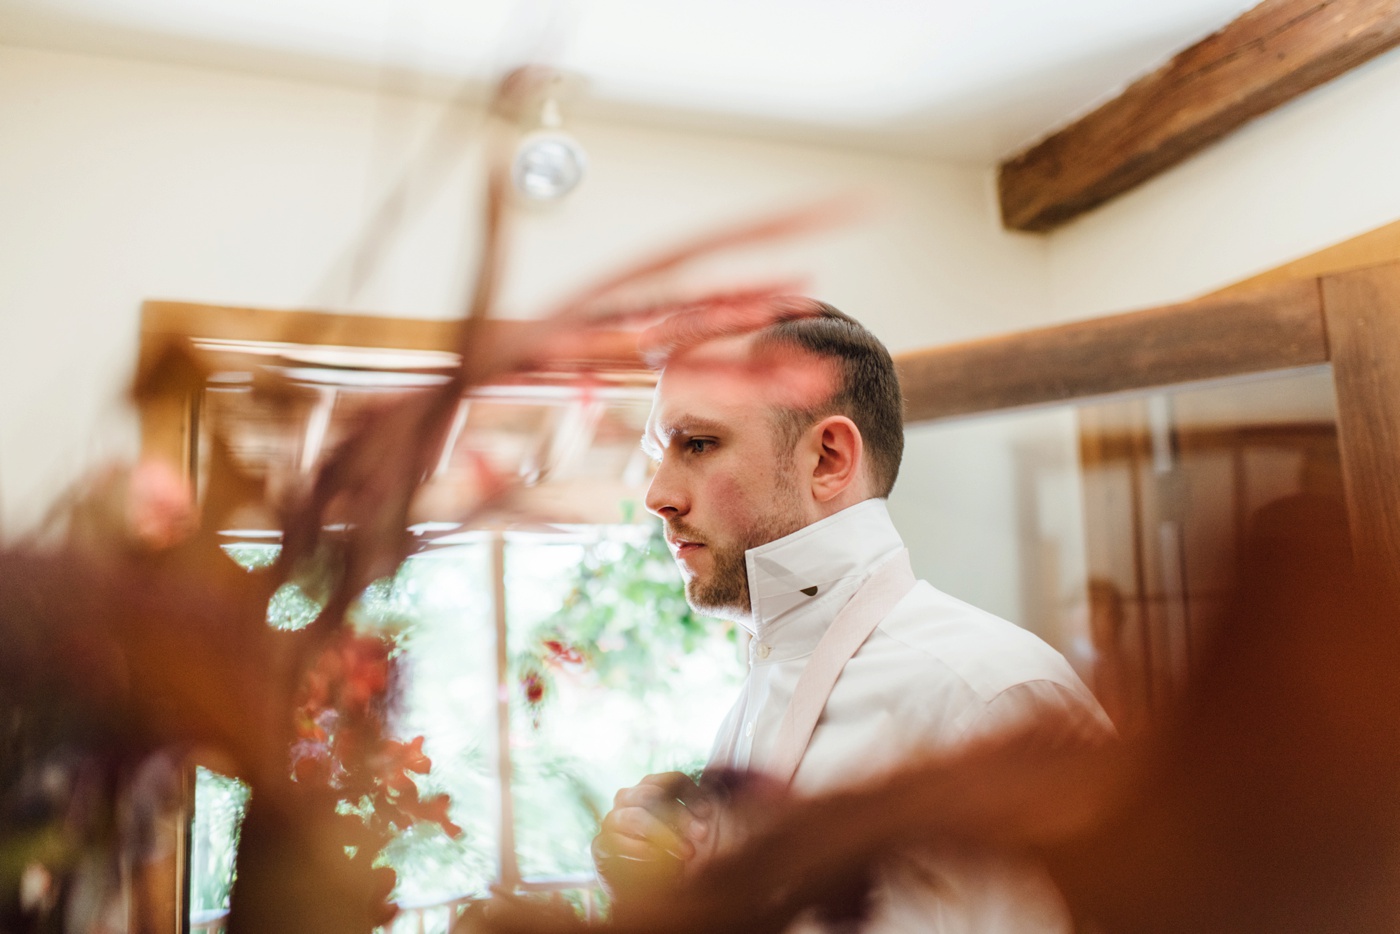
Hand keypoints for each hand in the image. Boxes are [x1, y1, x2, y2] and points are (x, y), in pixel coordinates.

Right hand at [591, 772, 711, 899]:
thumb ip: (710, 807)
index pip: (672, 780)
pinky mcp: (600, 845)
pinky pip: (616, 841)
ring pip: (635, 816)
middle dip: (680, 814)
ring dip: (664, 834)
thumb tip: (725, 787)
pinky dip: (641, 851)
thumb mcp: (702, 831)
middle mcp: (629, 798)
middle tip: (702, 835)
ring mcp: (613, 820)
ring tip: (686, 853)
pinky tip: (659, 862)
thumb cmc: (684, 855)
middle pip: (652, 794)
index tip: (709, 814)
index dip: (692, 794)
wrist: (658, 894)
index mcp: (653, 788)